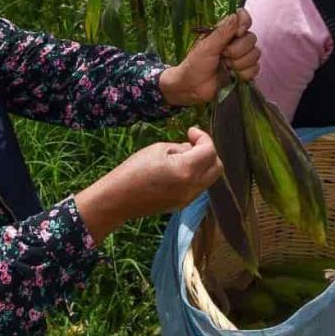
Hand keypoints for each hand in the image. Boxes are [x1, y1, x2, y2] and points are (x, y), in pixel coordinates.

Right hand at [74, 127, 221, 242]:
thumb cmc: (133, 170)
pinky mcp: (183, 205)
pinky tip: (178, 170)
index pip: (210, 151)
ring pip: (210, 178)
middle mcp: (192, 187)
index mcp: (186, 170)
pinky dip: (196, 175)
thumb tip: (193, 148)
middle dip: (208, 151)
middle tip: (192, 143)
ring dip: (203, 164)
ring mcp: (189, 199)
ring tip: (182, 156)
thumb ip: (182, 147)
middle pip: (217, 166)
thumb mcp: (158, 149)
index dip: (203, 137)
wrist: (118, 199)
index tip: (191, 131)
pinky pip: (199, 187)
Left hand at [159, 9, 259, 106]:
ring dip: (240, 63)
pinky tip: (233, 75)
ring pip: (255, 54)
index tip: (238, 33)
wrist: (193, 88)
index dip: (245, 23)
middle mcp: (235, 41)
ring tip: (226, 66)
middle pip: (251, 38)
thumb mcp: (206, 46)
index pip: (243, 17)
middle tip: (223, 56)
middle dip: (237, 50)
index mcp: (225, 31)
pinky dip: (244, 73)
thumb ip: (222, 31)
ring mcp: (241, 56)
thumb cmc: (194, 64)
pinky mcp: (244, 71)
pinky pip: (255, 68)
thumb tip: (236, 15)